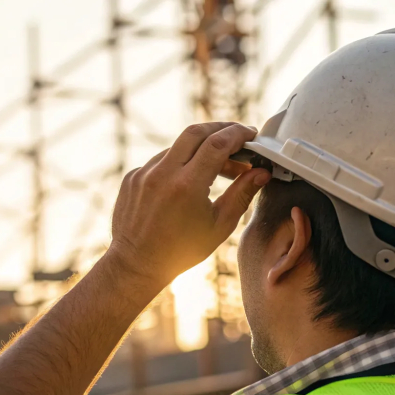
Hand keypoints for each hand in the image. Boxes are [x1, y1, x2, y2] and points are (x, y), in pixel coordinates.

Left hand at [105, 122, 270, 287]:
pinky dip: (179, 164)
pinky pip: (161, 161)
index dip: (238, 134)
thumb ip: (242, 194)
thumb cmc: (181, 251)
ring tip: (221, 166)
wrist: (136, 265)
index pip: (217, 144)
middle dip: (221, 129)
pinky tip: (191, 180)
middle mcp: (162, 174)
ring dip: (201, 149)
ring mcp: (143, 173)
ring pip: (178, 146)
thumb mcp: (219, 226)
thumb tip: (261, 173)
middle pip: (196, 132)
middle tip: (239, 137)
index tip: (251, 135)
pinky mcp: (133, 177)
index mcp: (186, 186)